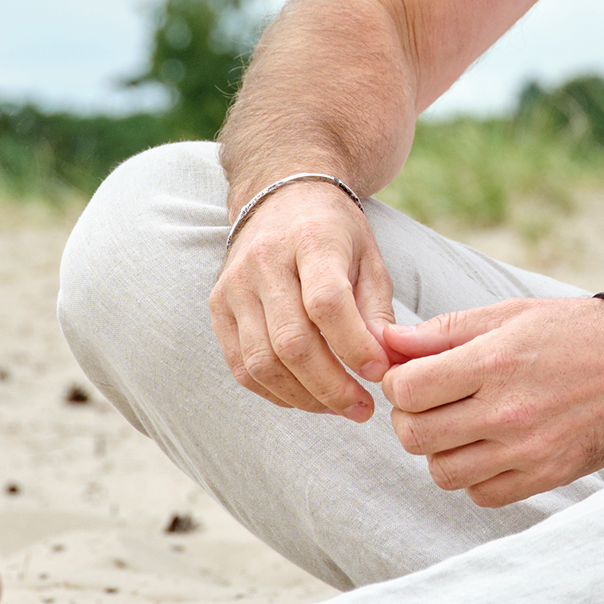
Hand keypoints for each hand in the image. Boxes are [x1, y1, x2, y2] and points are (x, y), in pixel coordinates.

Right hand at [207, 179, 395, 419]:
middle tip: (363, 408)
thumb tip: (384, 364)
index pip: (327, 303)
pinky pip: (241, 366)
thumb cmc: (334, 232)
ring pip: (262, 361)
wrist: (280, 195)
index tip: (380, 373)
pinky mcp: (218, 306)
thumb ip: (377, 310)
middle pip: (291, 342)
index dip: (354, 346)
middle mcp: (264, 262)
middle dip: (331, 387)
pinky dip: (274, 392)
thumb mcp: (370, 257)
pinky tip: (305, 397)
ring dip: (303, 398)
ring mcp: (235, 285)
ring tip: (338, 407)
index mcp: (311, 240)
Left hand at [378, 298, 603, 506]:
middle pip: (415, 435)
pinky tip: (488, 449)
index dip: (398, 382)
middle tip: (431, 402)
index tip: (414, 375)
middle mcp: (508, 411)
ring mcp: (527, 450)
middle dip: (410, 417)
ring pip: (442, 472)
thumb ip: (444, 331)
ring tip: (460, 427)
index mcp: (494, 361)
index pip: (406, 389)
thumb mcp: (510, 315)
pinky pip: (480, 494)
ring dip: (440, 450)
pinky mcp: (545, 477)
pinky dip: (474, 476)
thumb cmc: (573, 333)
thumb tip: (388, 340)